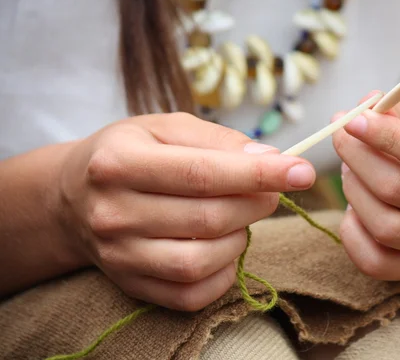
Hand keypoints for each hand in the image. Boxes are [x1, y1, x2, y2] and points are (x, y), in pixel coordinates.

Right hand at [57, 113, 314, 309]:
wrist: (74, 197)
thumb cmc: (130, 153)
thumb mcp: (166, 128)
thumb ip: (218, 139)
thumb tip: (270, 157)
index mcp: (119, 163)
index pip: (203, 173)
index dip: (260, 174)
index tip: (302, 171)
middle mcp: (113, 213)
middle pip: (207, 218)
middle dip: (256, 203)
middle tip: (271, 190)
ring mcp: (119, 255)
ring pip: (201, 261)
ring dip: (239, 238)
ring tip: (238, 216)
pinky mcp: (131, 285)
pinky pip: (191, 294)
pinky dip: (223, 274)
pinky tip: (224, 246)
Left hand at [332, 100, 399, 280]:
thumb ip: (392, 109)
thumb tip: (364, 104)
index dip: (390, 138)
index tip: (354, 120)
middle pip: (399, 190)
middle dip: (357, 158)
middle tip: (341, 138)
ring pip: (384, 225)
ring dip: (353, 191)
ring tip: (350, 171)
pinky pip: (374, 261)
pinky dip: (351, 233)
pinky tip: (353, 207)